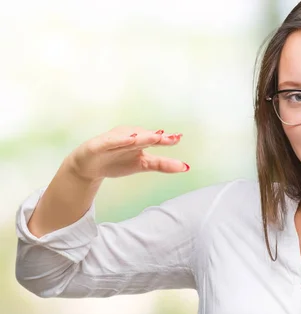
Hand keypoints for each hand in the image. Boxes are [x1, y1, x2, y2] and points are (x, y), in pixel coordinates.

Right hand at [64, 126, 188, 181]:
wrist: (88, 167)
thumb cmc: (117, 162)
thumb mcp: (143, 165)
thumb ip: (163, 165)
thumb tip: (187, 167)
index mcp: (140, 142)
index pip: (156, 140)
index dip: (168, 140)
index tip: (180, 138)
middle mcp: (129, 137)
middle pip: (146, 137)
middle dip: (159, 137)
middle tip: (173, 138)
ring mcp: (115, 139)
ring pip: (131, 137)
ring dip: (143, 136)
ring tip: (157, 136)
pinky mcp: (100, 144)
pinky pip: (111, 141)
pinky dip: (121, 139)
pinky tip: (130, 139)